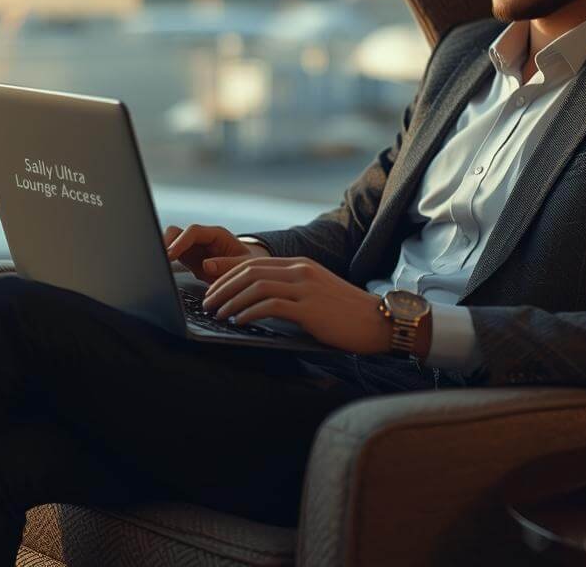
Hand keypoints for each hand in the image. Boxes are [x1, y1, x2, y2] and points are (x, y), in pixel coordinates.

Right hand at [163, 224, 268, 283]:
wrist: (249, 272)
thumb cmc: (248, 266)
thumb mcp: (243, 266)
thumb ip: (227, 265)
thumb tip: (207, 265)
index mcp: (217, 235)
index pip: (193, 231)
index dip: (180, 242)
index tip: (170, 255)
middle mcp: (203, 239)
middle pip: (177, 232)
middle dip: (167, 243)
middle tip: (160, 260)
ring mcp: (194, 248)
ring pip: (170, 242)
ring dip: (165, 251)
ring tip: (160, 265)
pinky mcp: (189, 259)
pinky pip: (172, 255)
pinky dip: (167, 261)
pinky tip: (164, 270)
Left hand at [198, 255, 392, 354]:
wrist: (379, 322)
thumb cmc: (346, 314)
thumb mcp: (316, 293)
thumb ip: (291, 291)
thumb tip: (260, 301)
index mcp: (300, 265)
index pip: (253, 262)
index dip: (226, 271)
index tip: (208, 282)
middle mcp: (300, 271)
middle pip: (249, 271)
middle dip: (222, 286)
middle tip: (206, 302)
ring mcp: (305, 287)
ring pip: (255, 286)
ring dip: (231, 300)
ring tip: (217, 313)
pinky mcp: (309, 307)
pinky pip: (270, 305)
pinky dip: (249, 312)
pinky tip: (239, 321)